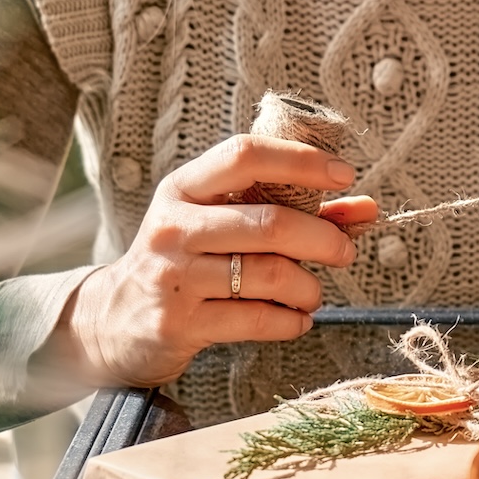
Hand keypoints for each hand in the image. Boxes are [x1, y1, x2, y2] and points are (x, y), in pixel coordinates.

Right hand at [59, 135, 376, 387]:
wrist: (111, 321)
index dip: (301, 160)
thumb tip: (366, 209)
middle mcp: (174, 227)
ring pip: (270, 274)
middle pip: (270, 222)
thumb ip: (293, 211)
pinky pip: (258, 319)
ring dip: (309, 287)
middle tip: (344, 251)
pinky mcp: (179, 324)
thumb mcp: (222, 223)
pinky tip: (297, 319)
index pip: (245, 155)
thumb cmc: (184, 262)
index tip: (344, 174)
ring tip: (313, 293)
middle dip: (323, 238)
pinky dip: (291, 321)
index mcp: (184, 188)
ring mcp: (174, 276)